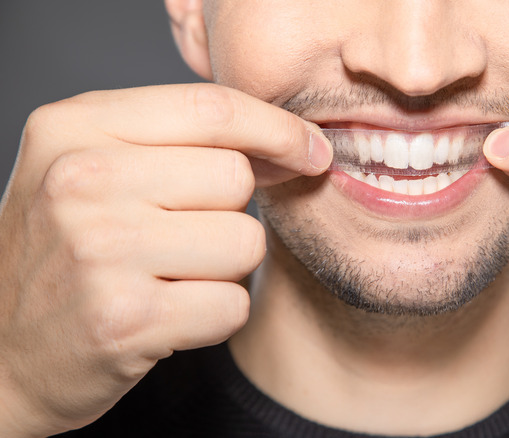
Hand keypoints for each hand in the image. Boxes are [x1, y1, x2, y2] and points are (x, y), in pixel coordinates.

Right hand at [0, 83, 331, 436]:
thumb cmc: (65, 255)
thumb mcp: (94, 169)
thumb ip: (181, 142)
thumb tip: (291, 143)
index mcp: (75, 127)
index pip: (211, 107)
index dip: (278, 128)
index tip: (311, 150)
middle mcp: (81, 180)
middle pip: (236, 178)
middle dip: (230, 213)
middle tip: (181, 239)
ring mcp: (100, 250)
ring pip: (245, 242)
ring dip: (224, 269)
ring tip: (167, 278)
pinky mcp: (124, 319)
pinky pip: (233, 305)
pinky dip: (213, 316)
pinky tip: (166, 316)